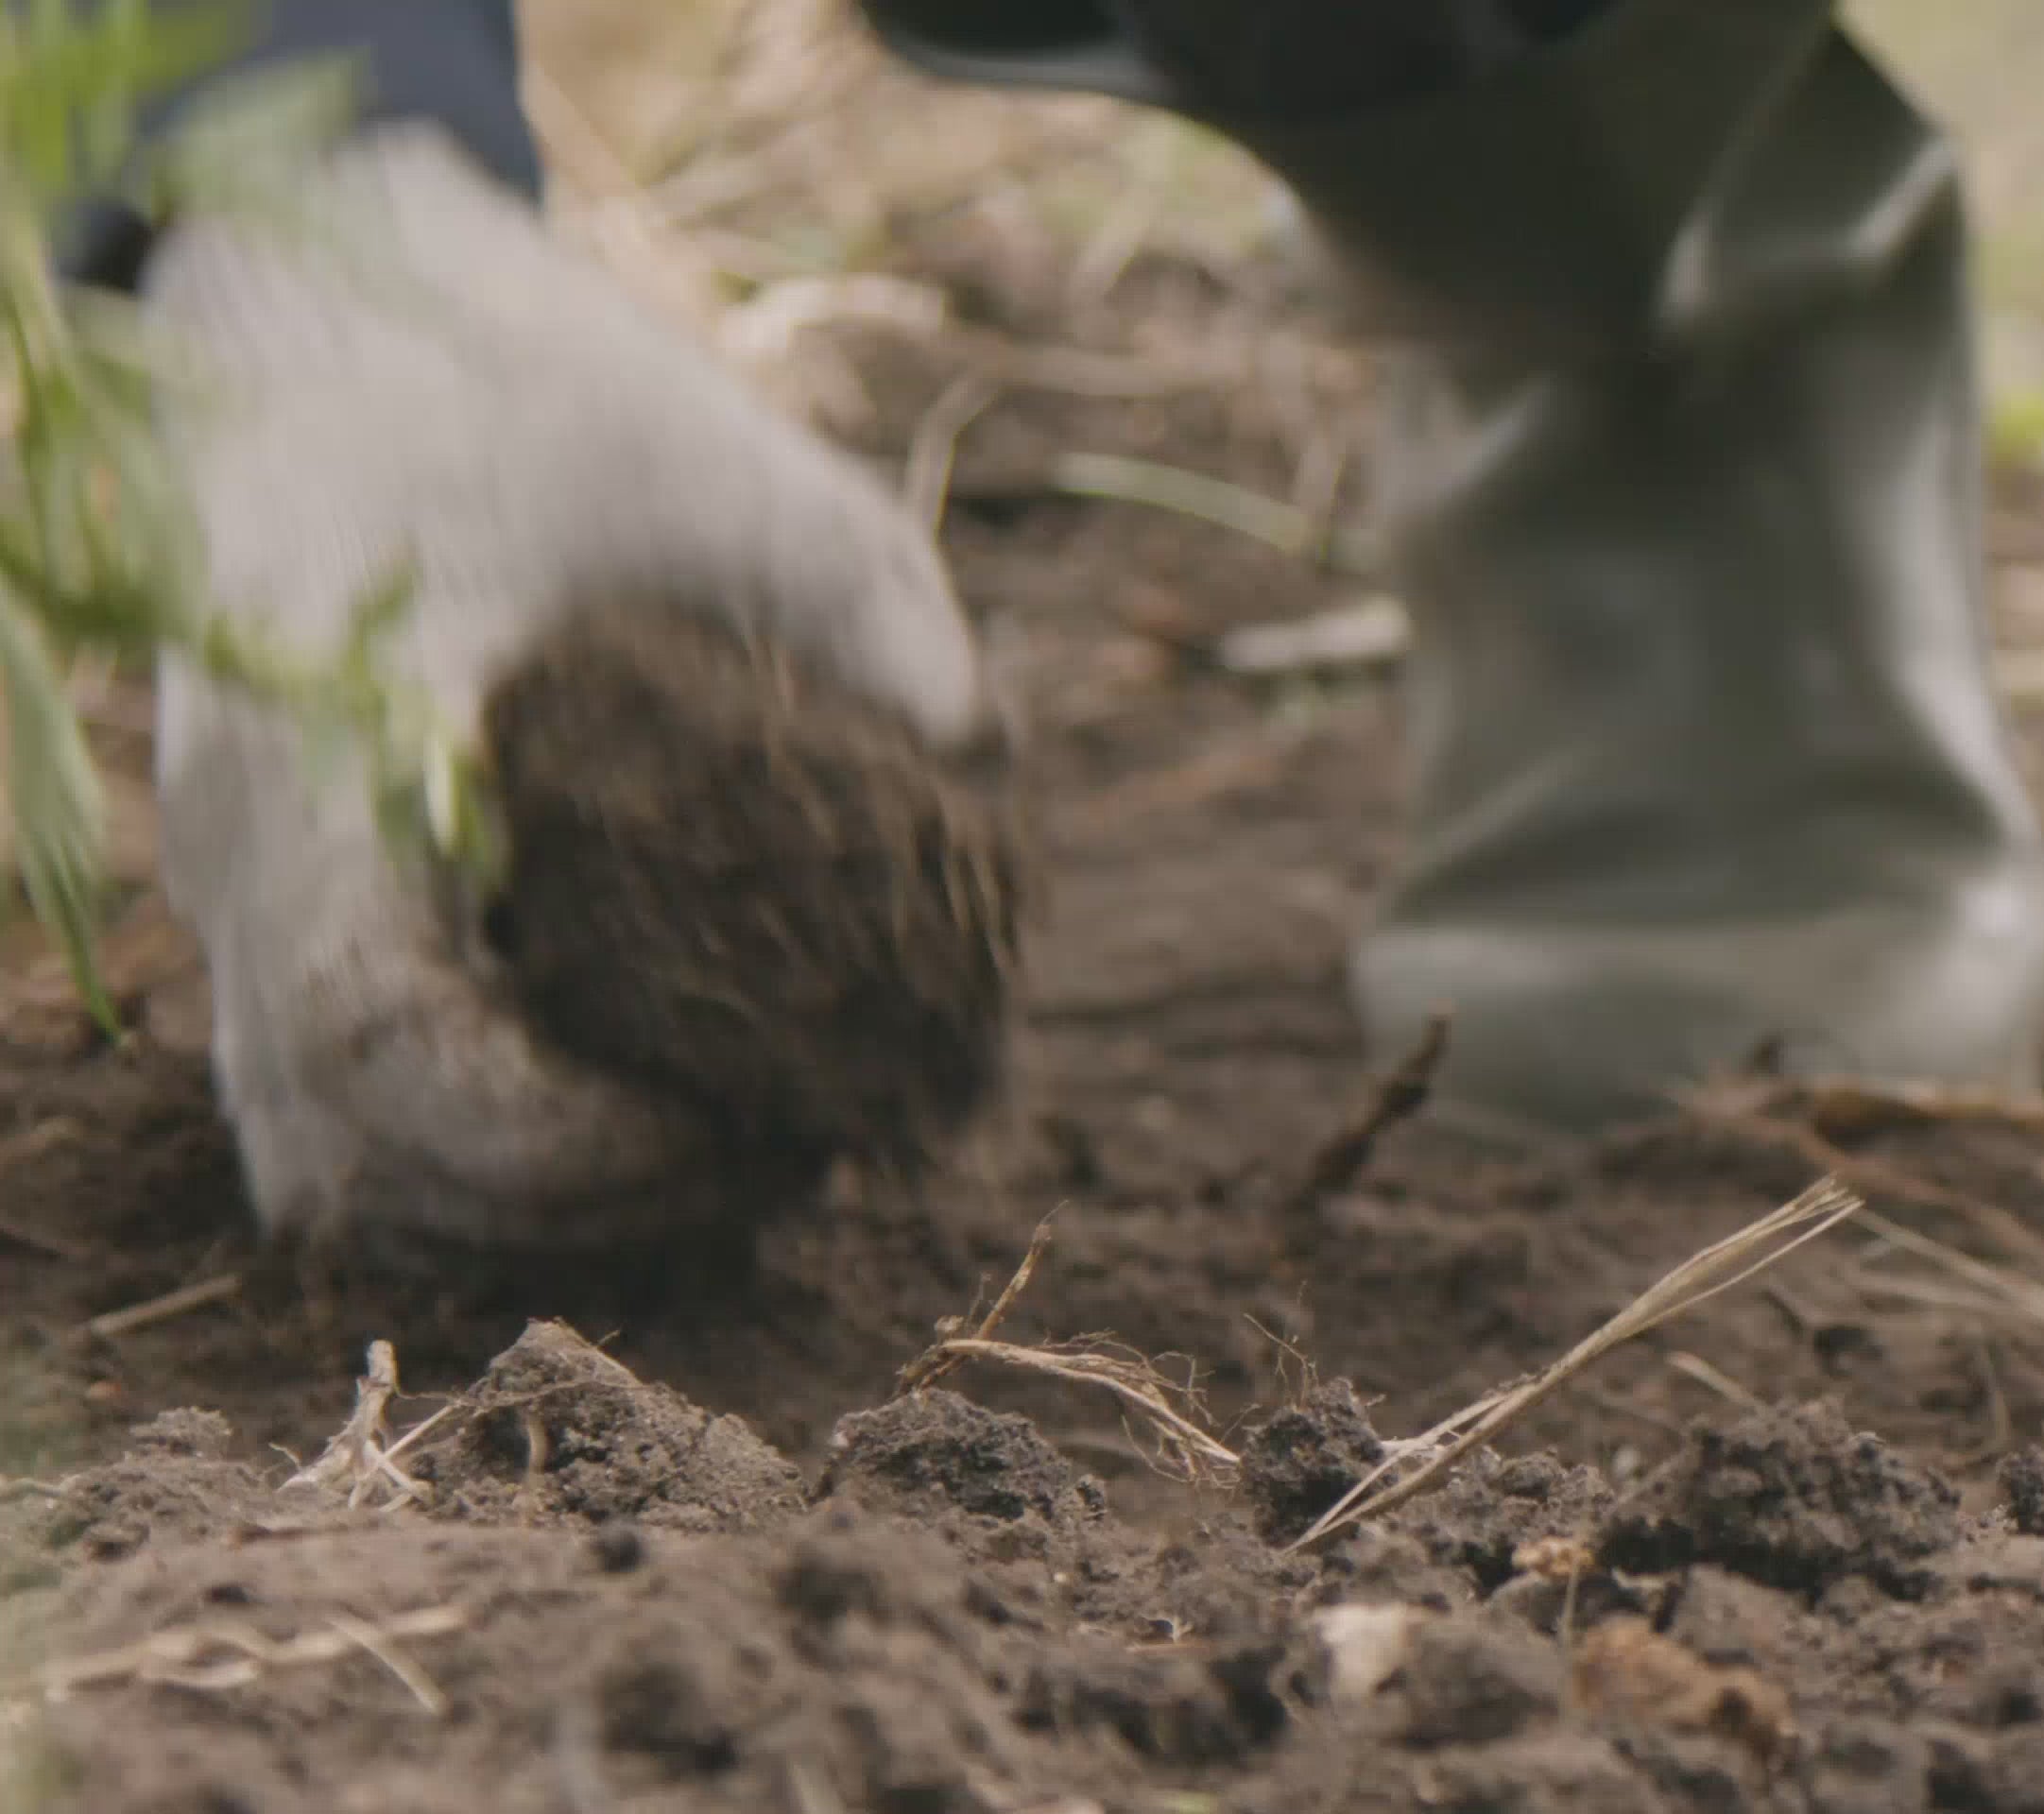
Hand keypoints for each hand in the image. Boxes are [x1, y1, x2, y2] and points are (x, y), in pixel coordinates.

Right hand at [141, 125, 995, 1249]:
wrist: (310, 322)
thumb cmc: (515, 382)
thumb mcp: (720, 458)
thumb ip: (865, 601)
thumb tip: (984, 761)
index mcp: (321, 743)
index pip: (379, 1035)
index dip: (560, 1141)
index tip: (739, 1133)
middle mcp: (237, 852)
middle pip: (348, 1149)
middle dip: (573, 1204)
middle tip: (778, 1161)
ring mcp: (229, 893)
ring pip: (323, 1160)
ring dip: (518, 1205)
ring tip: (722, 1158)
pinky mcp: (267, 908)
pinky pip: (326, 1108)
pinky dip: (471, 1160)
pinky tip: (635, 1120)